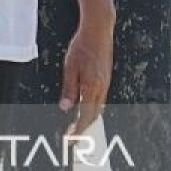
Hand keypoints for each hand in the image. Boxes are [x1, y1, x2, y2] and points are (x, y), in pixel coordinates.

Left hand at [59, 17, 112, 135]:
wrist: (99, 31)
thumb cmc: (82, 46)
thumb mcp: (70, 67)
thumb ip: (69, 88)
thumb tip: (65, 108)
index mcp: (92, 87)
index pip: (86, 115)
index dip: (78, 129)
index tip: (70, 139)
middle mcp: (102, 88)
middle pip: (94, 115)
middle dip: (83, 128)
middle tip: (72, 137)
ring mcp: (105, 83)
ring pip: (98, 107)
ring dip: (88, 119)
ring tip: (76, 127)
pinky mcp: (104, 78)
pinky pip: (100, 99)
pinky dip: (92, 108)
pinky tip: (85, 108)